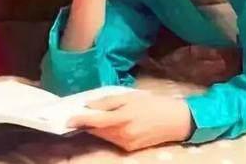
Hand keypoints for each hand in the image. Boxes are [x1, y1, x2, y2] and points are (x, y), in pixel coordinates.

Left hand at [67, 91, 194, 151]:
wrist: (177, 121)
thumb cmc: (156, 104)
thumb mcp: (132, 96)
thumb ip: (109, 101)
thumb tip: (90, 106)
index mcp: (122, 118)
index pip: (94, 121)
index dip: (79, 120)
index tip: (67, 119)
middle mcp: (122, 134)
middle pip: (97, 130)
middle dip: (88, 123)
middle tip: (82, 113)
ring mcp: (126, 144)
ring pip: (104, 136)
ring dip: (98, 127)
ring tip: (99, 116)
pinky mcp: (130, 149)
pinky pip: (113, 140)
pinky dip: (109, 132)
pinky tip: (114, 123)